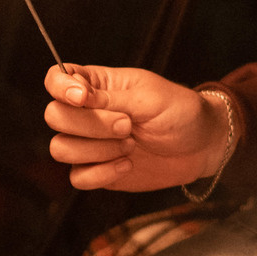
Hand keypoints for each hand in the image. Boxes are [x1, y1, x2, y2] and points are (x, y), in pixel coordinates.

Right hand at [41, 65, 230, 190]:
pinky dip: (101, 173)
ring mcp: (90, 143)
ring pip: (61, 149)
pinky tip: (128, 164)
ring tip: (131, 145)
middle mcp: (87, 113)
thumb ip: (111, 97)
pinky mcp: (97, 170)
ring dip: (97, 150)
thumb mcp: (150, 98)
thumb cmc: (180, 112)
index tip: (83, 98)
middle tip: (128, 125)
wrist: (202, 147)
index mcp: (97, 84)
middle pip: (54, 116)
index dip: (61, 88)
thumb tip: (76, 94)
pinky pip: (77, 177)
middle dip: (91, 125)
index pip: (56, 78)